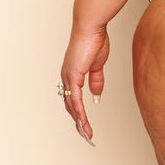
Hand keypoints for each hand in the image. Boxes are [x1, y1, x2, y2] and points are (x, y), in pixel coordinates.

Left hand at [59, 25, 109, 144]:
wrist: (91, 28)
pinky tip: (83, 122)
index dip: (79, 114)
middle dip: (79, 124)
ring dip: (80, 123)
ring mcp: (68, 78)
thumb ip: (96, 81)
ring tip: (87, 135)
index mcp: (72, 75)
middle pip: (70, 107)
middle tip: (86, 136)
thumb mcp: (98, 65)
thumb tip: (96, 97)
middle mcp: (66, 78)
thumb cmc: (94, 40)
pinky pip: (75, 99)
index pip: (73, 100)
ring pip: (72, 107)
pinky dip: (79, 113)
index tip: (86, 125)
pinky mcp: (72, 76)